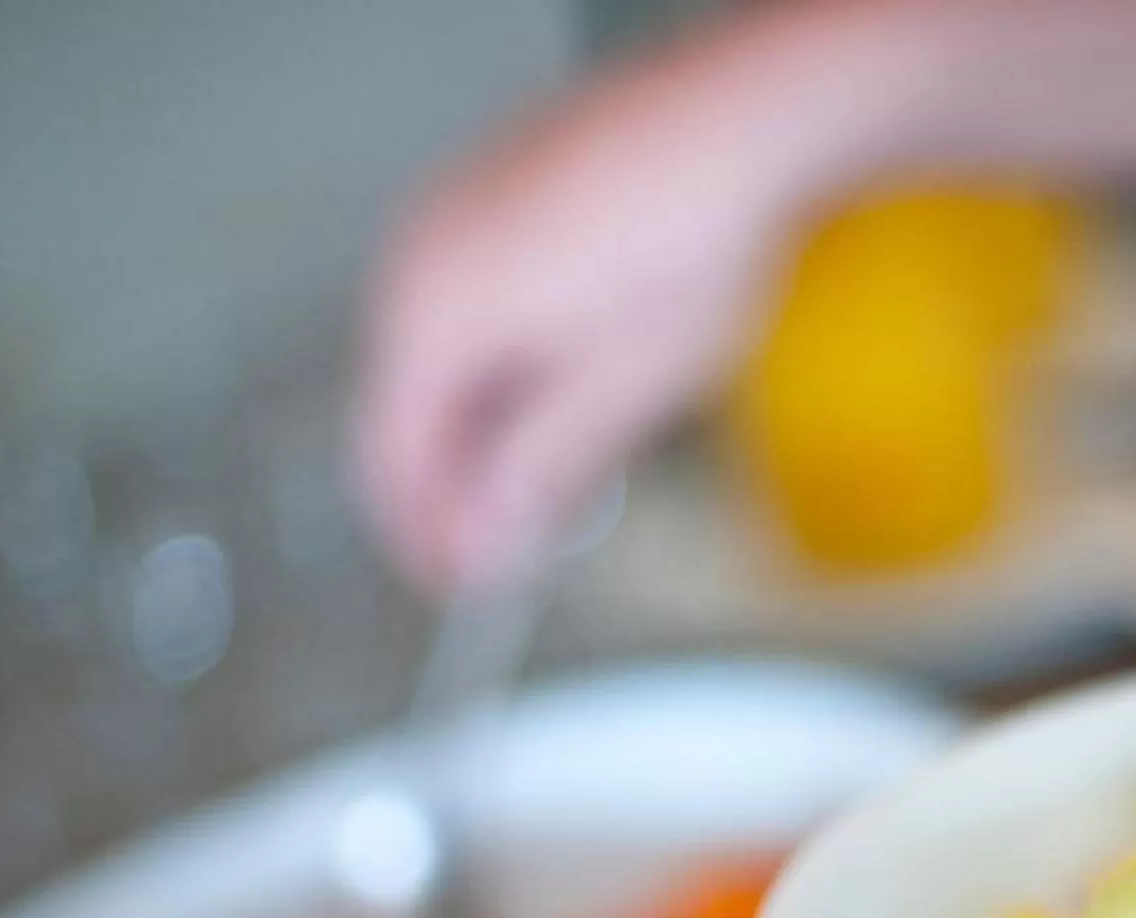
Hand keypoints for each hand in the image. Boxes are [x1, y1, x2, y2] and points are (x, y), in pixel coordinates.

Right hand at [355, 5, 892, 589]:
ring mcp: (450, 214)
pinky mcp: (491, 194)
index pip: (390, 456)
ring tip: (544, 482)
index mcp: (433, 313)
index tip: (467, 582)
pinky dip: (490, 367)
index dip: (425, 534)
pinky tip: (552, 397)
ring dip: (473, 429)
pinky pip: (458, 303)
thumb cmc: (694, 234)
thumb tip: (490, 537)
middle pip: (398, 405)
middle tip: (508, 547)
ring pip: (430, 356)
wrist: (745, 116)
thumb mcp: (622, 387)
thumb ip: (540, 471)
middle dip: (448, 486)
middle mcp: (418, 255)